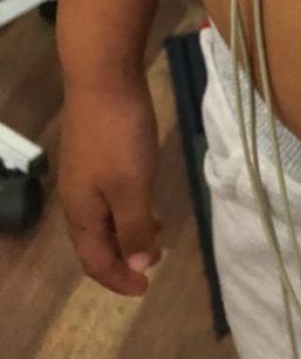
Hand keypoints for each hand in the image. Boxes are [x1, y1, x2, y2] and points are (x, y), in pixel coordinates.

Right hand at [58, 76, 162, 296]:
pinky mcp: (95, 152)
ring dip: (128, 230)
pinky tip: (146, 195)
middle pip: (97, 241)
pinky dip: (127, 205)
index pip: (95, 261)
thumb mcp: (132, 187)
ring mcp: (84, 173)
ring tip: (157, 233)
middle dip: (124, 256)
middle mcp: (77, 197)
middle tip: (154, 263)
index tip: (146, 287)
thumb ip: (134, 227)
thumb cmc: (119, 135)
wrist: (103, 78)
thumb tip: (138, 265)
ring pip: (104, 216)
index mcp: (82, 212)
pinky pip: (109, 193)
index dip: (119, 278)